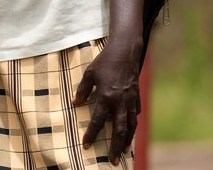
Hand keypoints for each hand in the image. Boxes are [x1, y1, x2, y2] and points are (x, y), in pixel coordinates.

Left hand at [73, 43, 140, 164]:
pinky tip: (129, 130)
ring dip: (127, 140)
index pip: (98, 121)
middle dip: (115, 147)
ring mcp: (130, 101)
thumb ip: (82, 90)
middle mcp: (120, 102)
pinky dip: (132, 125)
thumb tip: (75, 103)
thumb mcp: (89, 74)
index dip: (91, 134)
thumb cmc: (104, 62)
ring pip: (130, 126)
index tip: (86, 145)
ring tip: (123, 151)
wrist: (125, 52)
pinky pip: (135, 115)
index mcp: (106, 97)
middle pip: (119, 130)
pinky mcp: (137, 97)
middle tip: (112, 160)